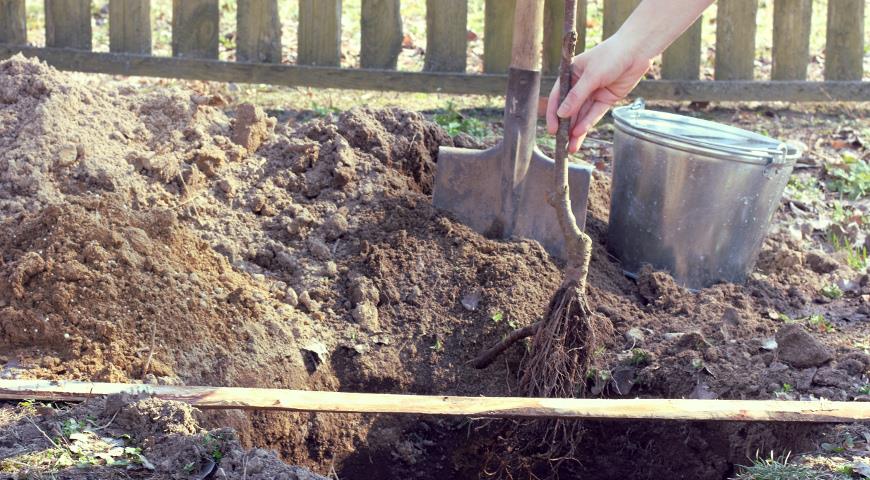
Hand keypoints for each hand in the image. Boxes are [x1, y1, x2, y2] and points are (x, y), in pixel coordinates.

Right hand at [546, 35, 651, 152]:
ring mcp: (594, 92)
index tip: (552, 129)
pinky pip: (594, 114)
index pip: (558, 96)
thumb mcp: (591, 76)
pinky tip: (580, 134)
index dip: (554, 113)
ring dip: (576, 130)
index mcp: (571, 74)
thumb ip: (577, 96)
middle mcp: (580, 84)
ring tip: (571, 146)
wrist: (636, 51)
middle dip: (566, 126)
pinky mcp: (606, 99)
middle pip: (570, 108)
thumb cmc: (611, 56)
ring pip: (582, 114)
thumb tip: (561, 114)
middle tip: (561, 142)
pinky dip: (588, 123)